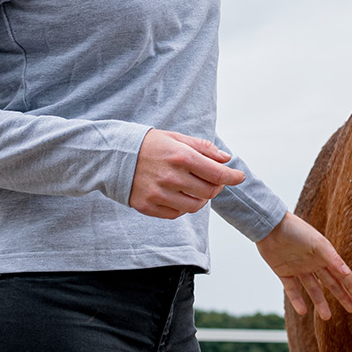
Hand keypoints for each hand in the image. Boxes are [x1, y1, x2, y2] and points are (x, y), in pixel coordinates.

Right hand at [130, 129, 245, 218]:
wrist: (112, 156)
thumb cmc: (148, 145)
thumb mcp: (176, 138)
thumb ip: (203, 148)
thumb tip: (226, 159)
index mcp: (182, 157)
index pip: (218, 174)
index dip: (233, 177)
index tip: (239, 177)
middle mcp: (172, 177)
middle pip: (209, 192)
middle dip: (217, 187)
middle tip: (214, 181)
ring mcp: (159, 194)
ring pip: (194, 206)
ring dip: (201, 199)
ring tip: (196, 188)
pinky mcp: (148, 206)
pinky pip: (176, 214)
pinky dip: (183, 207)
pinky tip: (179, 195)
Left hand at [257, 212, 351, 319]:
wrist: (270, 226)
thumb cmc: (296, 230)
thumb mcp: (317, 244)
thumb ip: (332, 259)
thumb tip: (347, 273)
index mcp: (324, 255)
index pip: (342, 274)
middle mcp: (314, 263)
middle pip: (331, 283)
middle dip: (342, 296)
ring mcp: (299, 268)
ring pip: (313, 289)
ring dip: (320, 303)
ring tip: (327, 317)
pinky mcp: (284, 272)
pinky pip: (292, 290)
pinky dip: (297, 300)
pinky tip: (303, 311)